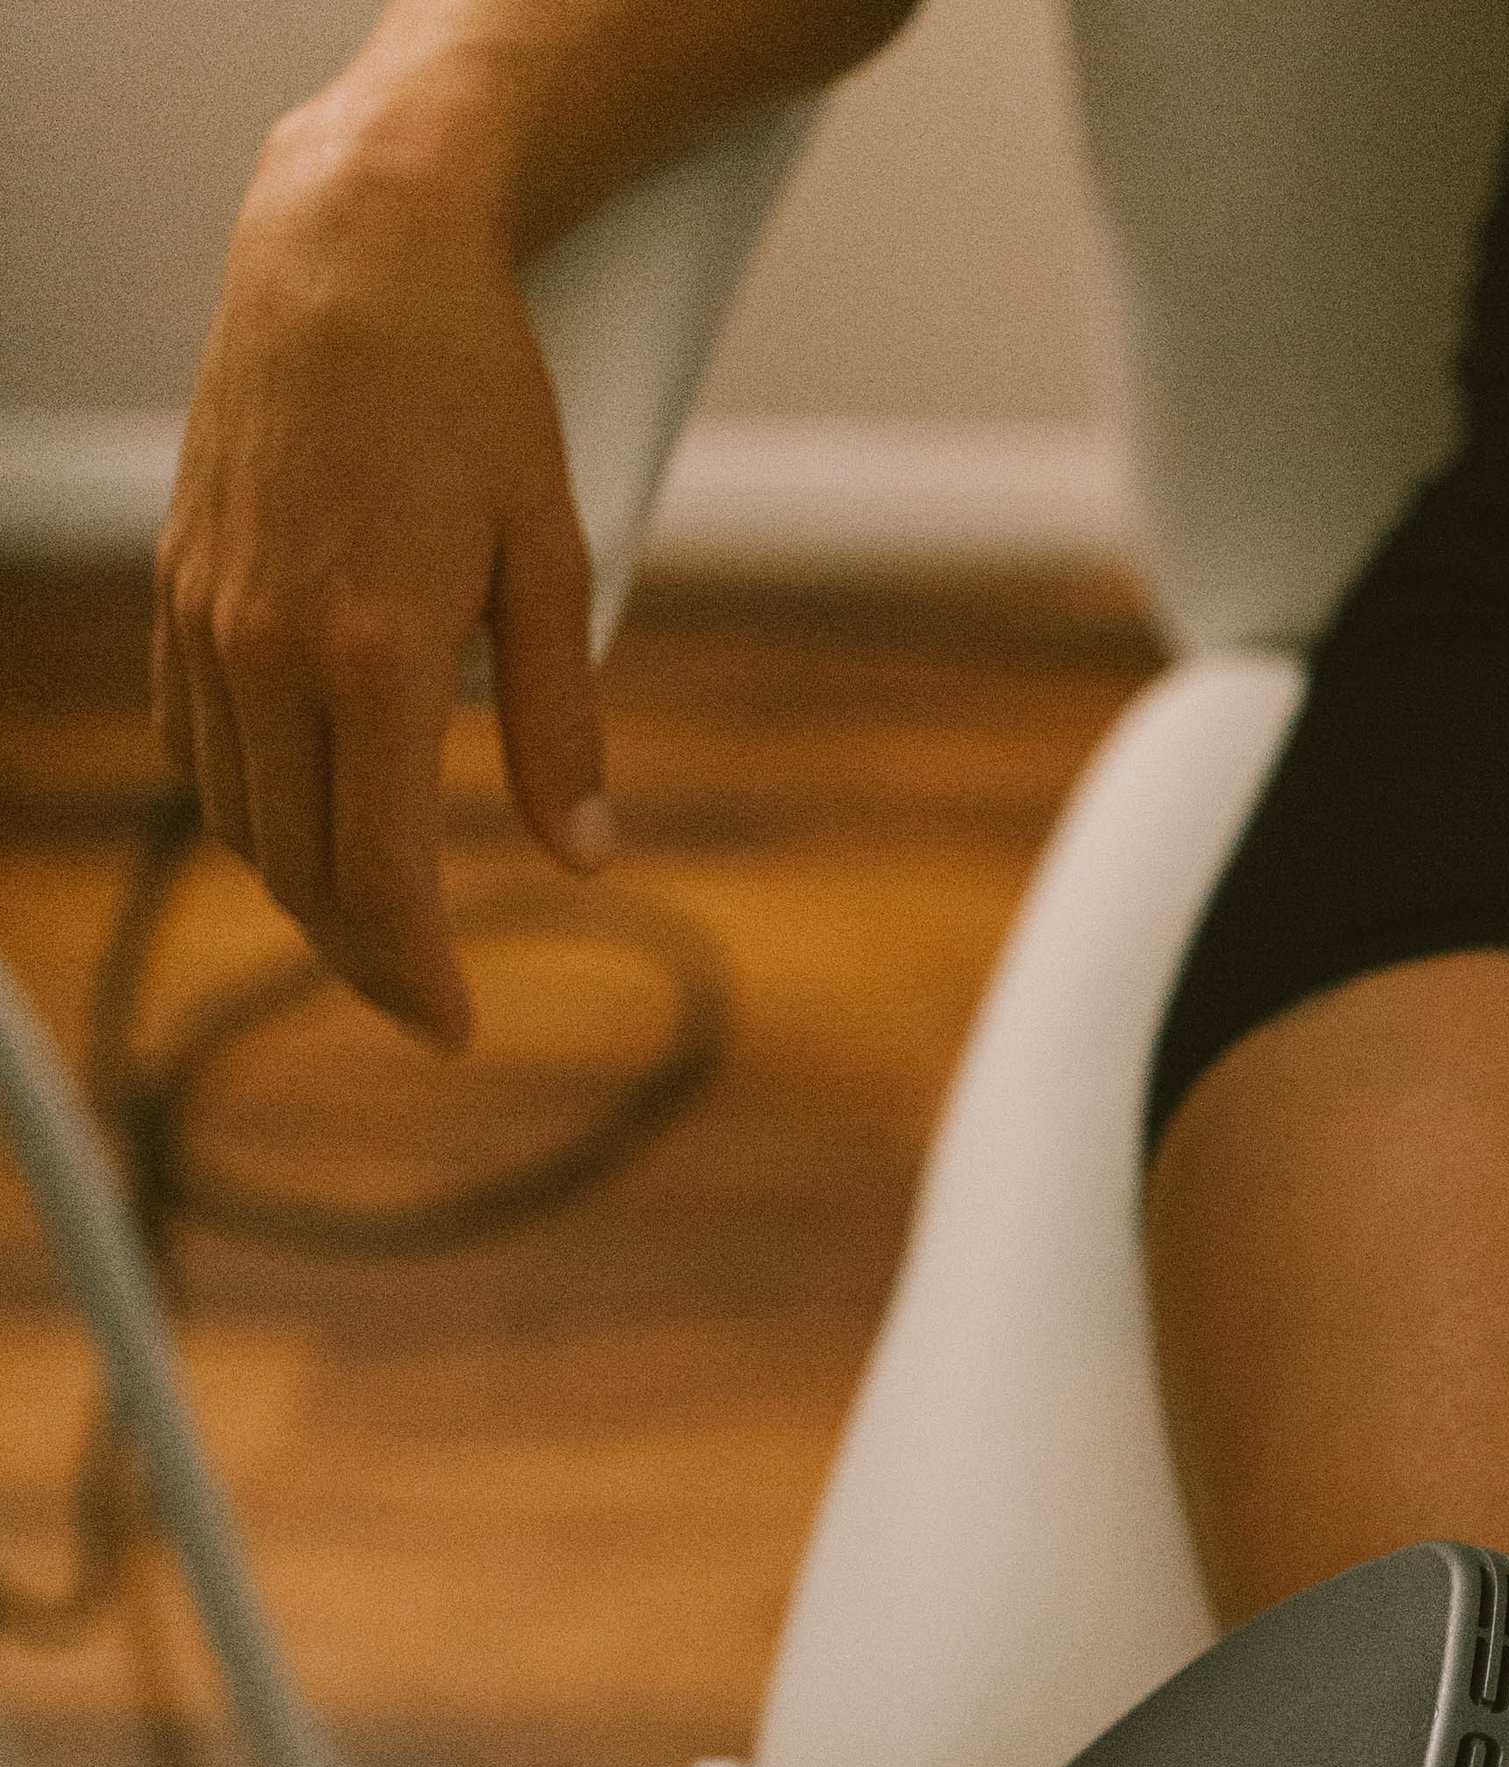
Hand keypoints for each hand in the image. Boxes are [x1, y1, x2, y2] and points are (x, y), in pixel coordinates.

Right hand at [152, 102, 616, 1052]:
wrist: (350, 252)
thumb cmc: (474, 392)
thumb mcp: (555, 557)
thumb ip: (563, 723)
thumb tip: (586, 859)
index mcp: (375, 655)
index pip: (378, 876)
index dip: (415, 973)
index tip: (455, 1029)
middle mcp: (270, 647)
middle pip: (298, 870)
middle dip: (364, 956)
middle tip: (428, 1001)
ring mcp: (210, 617)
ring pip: (237, 817)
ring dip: (302, 890)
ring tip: (378, 924)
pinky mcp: (179, 587)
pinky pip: (193, 743)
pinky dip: (246, 807)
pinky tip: (303, 822)